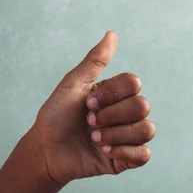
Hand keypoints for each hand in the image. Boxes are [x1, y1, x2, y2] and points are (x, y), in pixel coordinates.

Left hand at [30, 31, 155, 184]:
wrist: (45, 150)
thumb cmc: (56, 115)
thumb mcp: (73, 84)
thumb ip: (95, 60)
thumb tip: (112, 33)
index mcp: (116, 93)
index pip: (134, 84)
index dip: (112, 94)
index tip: (87, 103)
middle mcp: (126, 112)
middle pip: (142, 106)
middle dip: (111, 116)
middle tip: (89, 123)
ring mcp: (128, 136)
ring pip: (146, 129)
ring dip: (116, 135)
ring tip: (95, 140)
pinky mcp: (127, 159)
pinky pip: (144, 154)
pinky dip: (124, 152)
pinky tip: (104, 152)